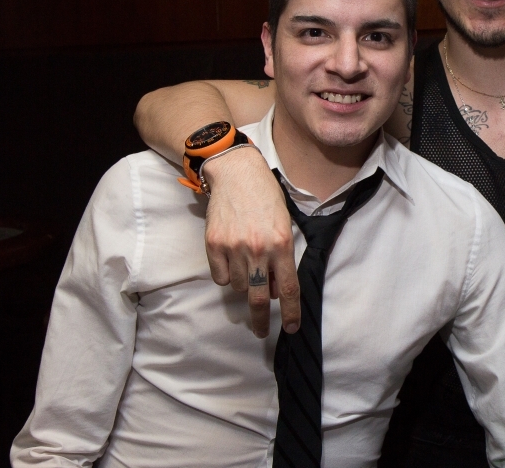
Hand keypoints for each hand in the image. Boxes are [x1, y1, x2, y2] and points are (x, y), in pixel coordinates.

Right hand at [202, 146, 299, 337]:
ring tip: (246, 267)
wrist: (237, 172)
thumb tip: (278, 288)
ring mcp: (234, 248)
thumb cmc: (266, 197)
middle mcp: (258, 249)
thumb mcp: (284, 223)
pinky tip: (231, 260)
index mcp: (281, 244)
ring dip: (244, 285)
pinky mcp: (213, 245)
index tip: (291, 328)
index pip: (289, 289)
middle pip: (260, 299)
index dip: (291, 313)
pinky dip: (226, 275)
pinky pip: (219, 277)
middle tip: (261, 332)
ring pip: (238, 287)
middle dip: (261, 321)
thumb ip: (283, 256)